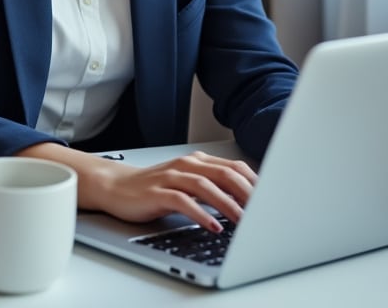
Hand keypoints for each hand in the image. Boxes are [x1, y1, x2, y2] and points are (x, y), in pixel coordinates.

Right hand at [18, 144, 256, 231]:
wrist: (115, 187)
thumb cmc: (153, 188)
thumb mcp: (186, 184)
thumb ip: (212, 187)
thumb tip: (246, 203)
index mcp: (198, 161)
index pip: (235, 167)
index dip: (256, 183)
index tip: (272, 200)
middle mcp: (187, 165)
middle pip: (226, 174)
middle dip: (249, 194)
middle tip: (265, 212)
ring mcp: (171, 177)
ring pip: (207, 186)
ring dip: (228, 204)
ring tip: (243, 222)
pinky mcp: (157, 192)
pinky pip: (183, 201)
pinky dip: (200, 213)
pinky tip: (212, 226)